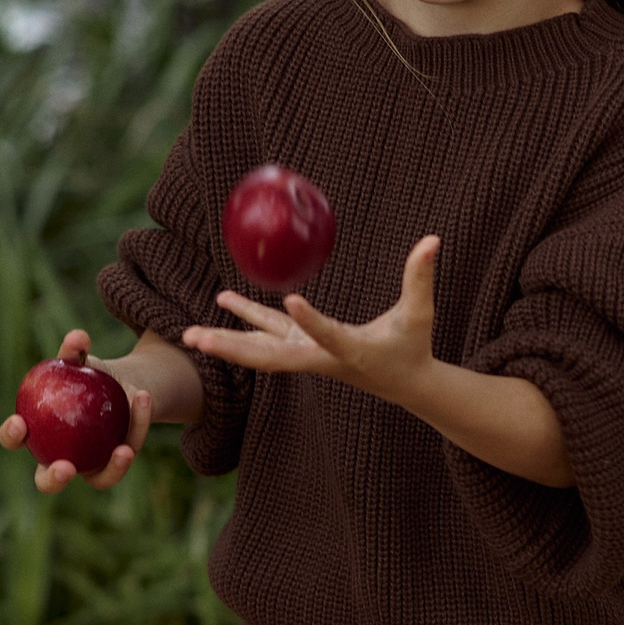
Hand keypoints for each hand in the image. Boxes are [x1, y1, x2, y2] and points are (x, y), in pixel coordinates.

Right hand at [0, 329, 152, 492]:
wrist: (122, 386)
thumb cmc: (88, 375)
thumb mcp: (81, 361)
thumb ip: (75, 350)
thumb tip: (78, 336)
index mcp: (36, 434)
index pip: (15, 439)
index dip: (11, 435)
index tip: (20, 422)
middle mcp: (58, 458)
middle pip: (48, 481)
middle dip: (53, 479)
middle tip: (65, 467)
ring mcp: (90, 466)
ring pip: (97, 480)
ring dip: (111, 470)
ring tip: (124, 451)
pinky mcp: (119, 462)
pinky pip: (128, 451)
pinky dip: (137, 428)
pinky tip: (143, 402)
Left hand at [181, 234, 439, 404]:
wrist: (405, 385)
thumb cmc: (413, 346)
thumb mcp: (421, 314)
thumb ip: (420, 277)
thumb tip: (433, 239)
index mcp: (352, 352)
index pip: (329, 338)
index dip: (311, 322)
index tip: (291, 301)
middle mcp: (322, 360)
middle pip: (271, 358)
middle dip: (233, 350)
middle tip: (197, 340)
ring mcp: (309, 357)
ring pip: (261, 351)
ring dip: (226, 342)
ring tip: (190, 333)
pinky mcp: (305, 349)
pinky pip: (268, 336)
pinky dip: (245, 322)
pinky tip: (223, 303)